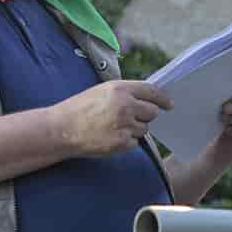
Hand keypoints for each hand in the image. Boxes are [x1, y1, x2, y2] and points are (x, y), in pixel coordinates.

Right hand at [49, 80, 172, 156]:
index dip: (162, 98)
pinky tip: (109, 137)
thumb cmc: (80, 109)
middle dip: (145, 116)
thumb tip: (148, 98)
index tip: (169, 104)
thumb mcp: (102, 91)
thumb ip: (125, 93)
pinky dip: (126, 142)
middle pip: (152, 112)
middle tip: (130, 118)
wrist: (61, 129)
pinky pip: (135, 143)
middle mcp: (125, 105)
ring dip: (133, 129)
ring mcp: (124, 125)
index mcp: (120, 89)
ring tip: (112, 127)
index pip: (151, 91)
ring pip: (144, 129)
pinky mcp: (122, 142)